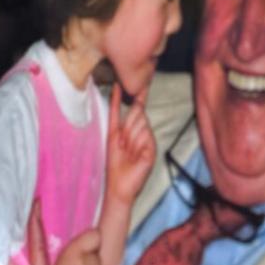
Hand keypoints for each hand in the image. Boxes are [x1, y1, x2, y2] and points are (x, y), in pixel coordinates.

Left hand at [105, 84, 156, 208]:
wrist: (118, 185)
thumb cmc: (114, 162)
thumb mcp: (112, 133)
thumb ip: (116, 112)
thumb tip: (117, 88)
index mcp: (131, 128)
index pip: (137, 107)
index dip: (139, 93)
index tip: (142, 79)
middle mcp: (141, 132)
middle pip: (138, 113)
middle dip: (128, 125)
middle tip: (122, 144)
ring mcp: (148, 141)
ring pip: (141, 124)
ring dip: (130, 137)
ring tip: (127, 152)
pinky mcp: (152, 150)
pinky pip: (146, 136)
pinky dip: (137, 143)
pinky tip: (134, 154)